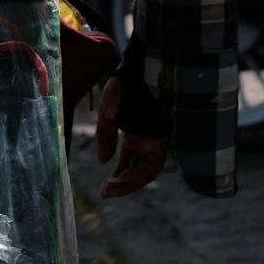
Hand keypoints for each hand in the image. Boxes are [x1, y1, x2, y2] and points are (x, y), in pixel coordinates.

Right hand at [95, 76, 168, 198]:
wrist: (135, 70)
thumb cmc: (122, 89)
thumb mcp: (107, 115)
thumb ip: (105, 136)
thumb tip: (103, 161)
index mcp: (133, 138)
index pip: (127, 165)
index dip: (116, 179)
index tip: (103, 191)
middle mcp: (145, 142)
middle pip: (138, 171)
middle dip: (123, 186)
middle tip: (106, 193)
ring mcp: (154, 140)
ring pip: (146, 172)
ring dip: (130, 183)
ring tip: (112, 188)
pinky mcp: (160, 138)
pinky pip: (152, 163)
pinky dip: (139, 173)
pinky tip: (124, 176)